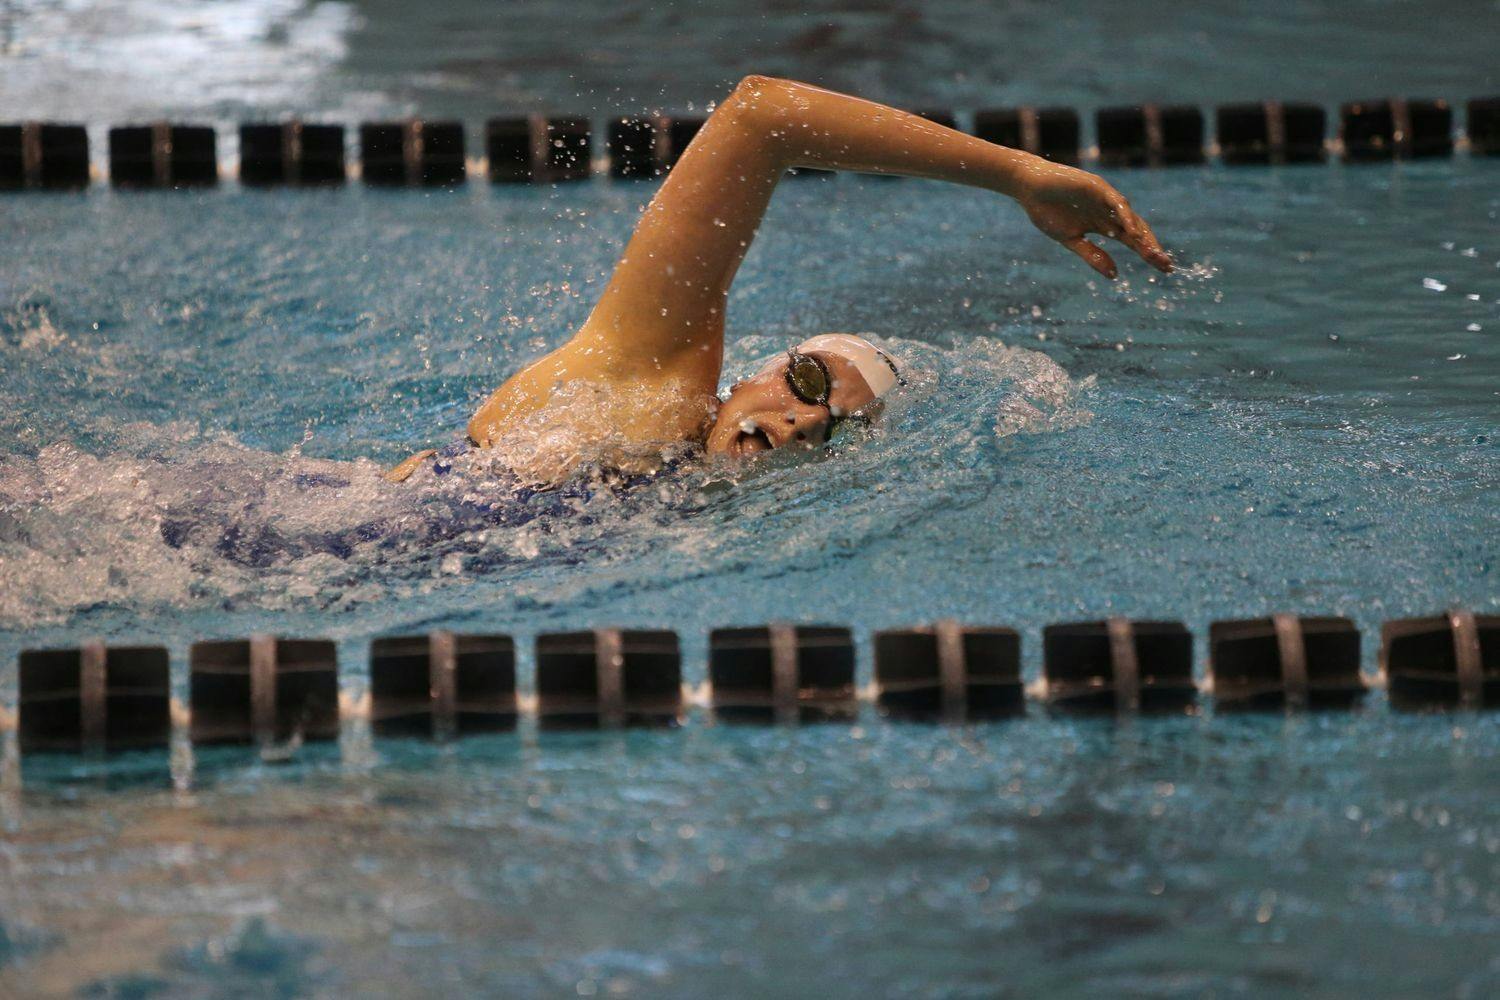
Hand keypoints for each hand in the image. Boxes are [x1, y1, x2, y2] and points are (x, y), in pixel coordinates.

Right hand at [1018, 164, 1172, 278]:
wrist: (1029, 187)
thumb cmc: (1046, 211)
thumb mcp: (1070, 240)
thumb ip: (1091, 255)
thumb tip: (1114, 275)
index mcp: (1104, 225)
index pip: (1132, 240)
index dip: (1148, 253)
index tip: (1164, 268)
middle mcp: (1109, 212)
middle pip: (1137, 231)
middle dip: (1151, 247)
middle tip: (1165, 264)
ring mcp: (1105, 198)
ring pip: (1130, 218)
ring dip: (1142, 235)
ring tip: (1151, 253)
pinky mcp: (1097, 187)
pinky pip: (1116, 203)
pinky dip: (1125, 217)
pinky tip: (1132, 232)